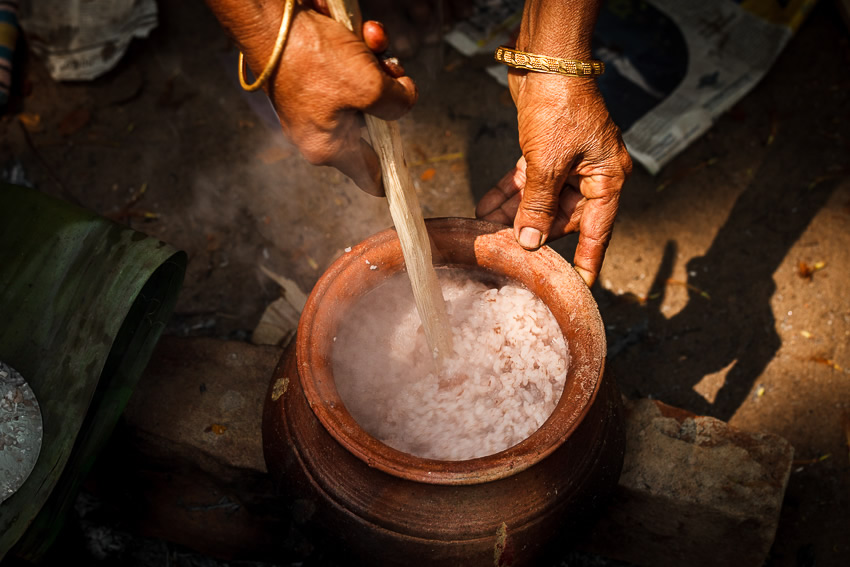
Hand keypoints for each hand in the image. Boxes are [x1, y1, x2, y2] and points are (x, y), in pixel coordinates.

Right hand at [236, 4, 417, 195]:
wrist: (271, 18)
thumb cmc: (312, 58)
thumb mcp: (370, 87)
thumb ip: (398, 103)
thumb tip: (406, 96)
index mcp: (328, 148)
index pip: (370, 177)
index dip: (392, 173)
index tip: (407, 170)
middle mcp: (320, 130)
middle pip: (376, 121)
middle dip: (389, 91)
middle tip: (391, 70)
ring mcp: (315, 102)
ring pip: (365, 88)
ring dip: (377, 61)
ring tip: (371, 39)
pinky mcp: (313, 76)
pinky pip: (348, 68)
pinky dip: (359, 48)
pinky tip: (360, 30)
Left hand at [476, 72, 631, 286]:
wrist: (544, 60)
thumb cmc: (558, 106)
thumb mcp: (547, 162)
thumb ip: (539, 205)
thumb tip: (531, 242)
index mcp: (607, 177)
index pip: (597, 230)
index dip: (587, 259)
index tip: (578, 287)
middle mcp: (591, 173)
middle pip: (563, 217)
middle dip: (534, 233)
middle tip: (509, 253)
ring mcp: (568, 162)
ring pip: (541, 200)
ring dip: (515, 215)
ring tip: (488, 232)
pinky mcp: (545, 151)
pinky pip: (528, 182)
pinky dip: (508, 194)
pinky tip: (484, 209)